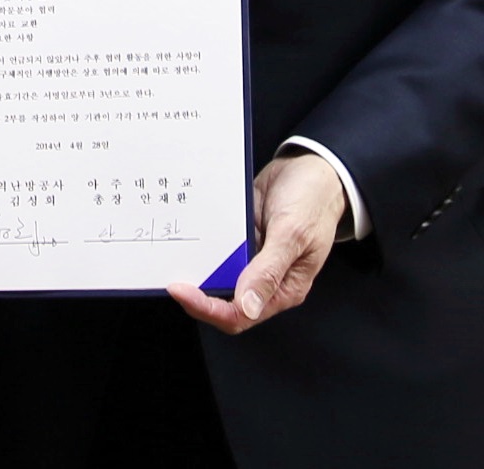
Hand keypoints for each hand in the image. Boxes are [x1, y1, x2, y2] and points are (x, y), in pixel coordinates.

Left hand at [170, 152, 344, 335]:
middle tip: (169, 275)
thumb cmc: (314, 202)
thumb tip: (248, 307)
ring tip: (173, 256)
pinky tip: (189, 236)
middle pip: (224, 301)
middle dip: (196, 293)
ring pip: (218, 275)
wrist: (313, 168)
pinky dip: (203, 246)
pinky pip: (218, 250)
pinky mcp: (242, 238)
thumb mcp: (294, 234)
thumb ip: (270, 270)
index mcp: (284, 289)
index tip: (181, 290)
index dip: (208, 308)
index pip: (241, 315)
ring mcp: (252, 259)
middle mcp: (266, 279)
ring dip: (197, 269)